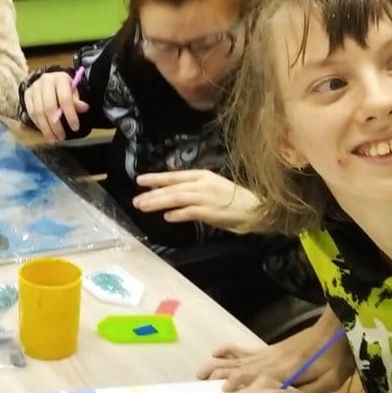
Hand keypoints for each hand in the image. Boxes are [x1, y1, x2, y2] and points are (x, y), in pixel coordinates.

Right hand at [24, 71, 87, 142]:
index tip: (75, 128)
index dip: (70, 114)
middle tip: (61, 137)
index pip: (65, 98)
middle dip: (56, 125)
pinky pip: (31, 113)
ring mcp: (34, 88)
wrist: (49, 80)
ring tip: (53, 140)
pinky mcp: (27, 95)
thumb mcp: (73, 91)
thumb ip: (77, 101)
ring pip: (38, 112)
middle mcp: (45, 81)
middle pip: (49, 107)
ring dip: (46, 129)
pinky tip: (45, 132)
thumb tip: (84, 108)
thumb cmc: (64, 88)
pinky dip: (38, 124)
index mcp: (60, 78)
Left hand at [133, 169, 258, 231]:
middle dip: (153, 194)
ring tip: (143, 207)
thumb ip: (192, 190)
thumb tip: (170, 196)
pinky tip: (167, 217)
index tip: (140, 180)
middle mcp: (202, 184)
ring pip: (177, 198)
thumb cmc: (233, 199)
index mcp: (202, 175)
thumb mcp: (211, 187)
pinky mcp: (211, 211)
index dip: (156, 178)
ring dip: (159, 203)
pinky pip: (190, 212)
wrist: (255, 208)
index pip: (174, 176)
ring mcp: (206, 197)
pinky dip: (178, 214)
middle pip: (172, 188)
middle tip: (136, 200)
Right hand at [200, 309, 352, 392]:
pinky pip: (245, 350)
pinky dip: (229, 351)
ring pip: (238, 359)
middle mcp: (271, 361)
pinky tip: (217, 353)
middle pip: (240, 367)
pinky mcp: (271, 350)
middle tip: (200, 381)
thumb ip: (308, 392)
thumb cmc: (337, 357)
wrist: (339, 330)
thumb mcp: (330, 380)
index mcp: (285, 371)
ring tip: (200, 371)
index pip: (255, 377)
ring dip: (218, 364)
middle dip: (219, 374)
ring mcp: (269, 354)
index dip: (239, 384)